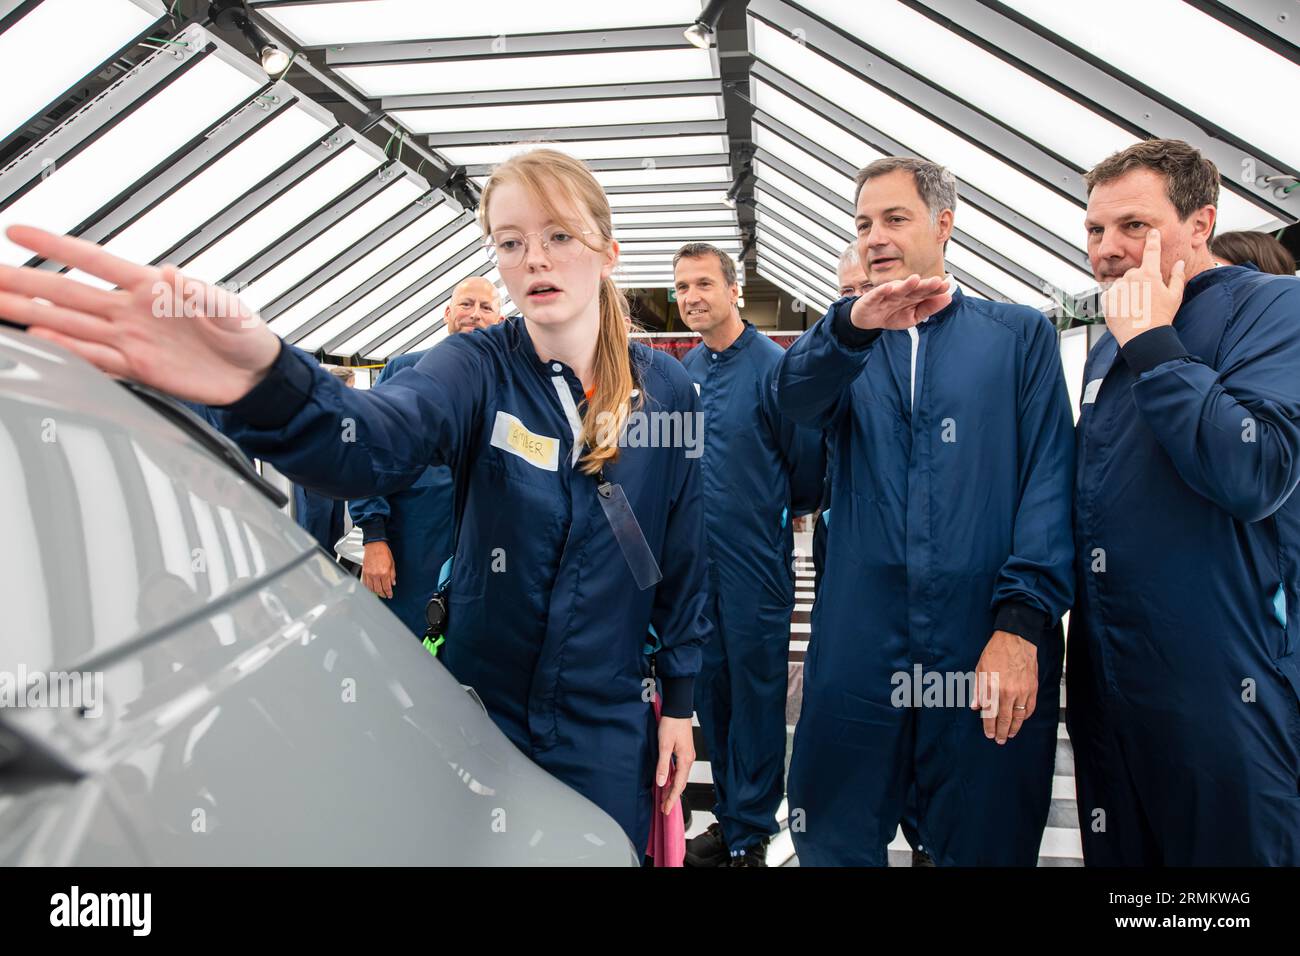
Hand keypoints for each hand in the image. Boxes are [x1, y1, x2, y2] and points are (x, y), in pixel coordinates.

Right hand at [0, 225, 280, 403]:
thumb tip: (171, 274)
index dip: (56, 245)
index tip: (17, 231)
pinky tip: (40, 343)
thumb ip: (201, 294)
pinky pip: (95, 360)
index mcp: (152, 287)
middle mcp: (132, 312)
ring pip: (69, 325)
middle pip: (67, 293)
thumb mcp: (231, 309)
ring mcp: (130, 340)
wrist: (255, 376)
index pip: (94, 260)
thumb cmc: (245, 335)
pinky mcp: (137, 369)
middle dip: (24, 283)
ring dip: (31, 317)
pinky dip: (68, 353)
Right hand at [361, 541, 396, 598]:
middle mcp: (376, 575)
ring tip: (378, 593)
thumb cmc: (383, 552)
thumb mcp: (392, 563)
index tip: (390, 595)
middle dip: (382, 594)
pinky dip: (368, 588)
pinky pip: (365, 583)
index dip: (389, 593)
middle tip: (385, 595)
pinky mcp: (364, 572)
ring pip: (371, 588)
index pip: (387, 587)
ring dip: (375, 592)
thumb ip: (392, 575)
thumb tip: (393, 583)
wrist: (374, 545)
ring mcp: (369, 574)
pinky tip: (371, 588)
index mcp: (384, 573)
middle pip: (378, 589)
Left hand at [655, 715, 694, 813]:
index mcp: (685, 760)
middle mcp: (689, 759)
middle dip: (672, 796)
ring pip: (680, 777)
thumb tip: (662, 782)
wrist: (678, 710)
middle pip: (681, 783)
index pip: (678, 785)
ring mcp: (687, 755)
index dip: (672, 798)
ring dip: (673, 787)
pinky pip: (680, 770)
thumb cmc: (672, 724)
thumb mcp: (664, 746)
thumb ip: (663, 765)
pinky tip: (668, 780)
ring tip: (664, 798)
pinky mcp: (684, 751)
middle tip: (664, 808)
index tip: (666, 809)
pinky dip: (674, 778)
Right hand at [849, 273, 950, 330]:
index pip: (926, 292)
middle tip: (936, 281)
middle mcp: (901, 292)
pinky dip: (882, 290)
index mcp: (912, 296)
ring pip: (898, 289)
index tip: (947, 286)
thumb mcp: (913, 317)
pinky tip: (889, 287)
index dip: (936, 289)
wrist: (867, 320)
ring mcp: (887, 294)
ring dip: (906, 284)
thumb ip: (929, 308)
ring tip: (915, 279)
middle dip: (925, 285)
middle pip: (914, 288)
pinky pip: (877, 294)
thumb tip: (948, 298)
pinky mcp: (872, 298)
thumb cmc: (891, 315)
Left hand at [969, 629, 1037, 743]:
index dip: (989, 727)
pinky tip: (1021, 719)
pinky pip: (1030, 707)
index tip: (989, 734)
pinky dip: (1025, 716)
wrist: (1016, 639)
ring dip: (1015, 727)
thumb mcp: (980, 669)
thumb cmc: (996, 652)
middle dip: (1002, 732)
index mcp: (992, 687)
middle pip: (1006, 719)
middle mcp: (1007, 691)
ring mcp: (1022, 690)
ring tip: (1011, 734)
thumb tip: (975, 706)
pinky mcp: (1033, 688)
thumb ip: (978, 690)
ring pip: (1019, 716)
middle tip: (1000, 740)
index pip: (990, 714)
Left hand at [1102, 228, 1185, 347]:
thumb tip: (1179, 263)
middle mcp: (1131, 277)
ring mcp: (1117, 287)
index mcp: (1149, 274)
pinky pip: (1111, 294)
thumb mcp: (1175, 296)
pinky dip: (1117, 300)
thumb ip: (1177, 277)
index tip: (1152, 233)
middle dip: (1139, 282)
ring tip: (1135, 308)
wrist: (1143, 338)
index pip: (1151, 250)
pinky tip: (1126, 311)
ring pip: (1122, 284)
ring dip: (1127, 292)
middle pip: (1134, 273)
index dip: (1152, 240)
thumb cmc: (1161, 318)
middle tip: (1146, 300)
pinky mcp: (1106, 298)